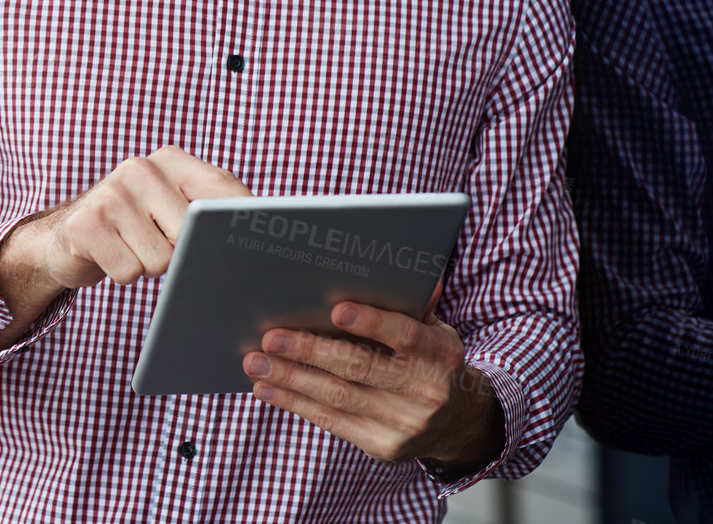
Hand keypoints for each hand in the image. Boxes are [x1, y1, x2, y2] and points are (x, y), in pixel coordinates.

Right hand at [0, 146, 249, 353]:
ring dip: (148, 266)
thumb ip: (212, 210)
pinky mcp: (85, 224)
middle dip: (181, 253)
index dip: (240, 224)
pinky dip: (123, 273)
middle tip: (161, 243)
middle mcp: (141, 168)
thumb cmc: (138, 226)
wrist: (69, 236)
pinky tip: (112, 255)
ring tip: (133, 247)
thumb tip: (257, 235)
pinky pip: (128, 271)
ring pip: (160, 260)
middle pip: (192, 236)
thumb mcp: (174, 206)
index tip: (256, 245)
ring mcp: (110, 193)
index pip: (224, 193)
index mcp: (173, 160)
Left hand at [241, 300, 504, 470]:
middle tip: (270, 337)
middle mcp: (425, 391)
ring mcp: (404, 423)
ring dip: (290, 378)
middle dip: (310, 351)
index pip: (405, 335)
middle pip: (360, 367)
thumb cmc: (431, 359)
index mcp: (440, 354)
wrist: (457, 422)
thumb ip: (413, 303)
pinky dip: (294, 402)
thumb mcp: (435, 330)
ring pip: (337, 396)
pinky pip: (331, 421)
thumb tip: (400, 266)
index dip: (371, 322)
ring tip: (254, 362)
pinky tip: (267, 387)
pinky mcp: (382, 446)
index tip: (334, 310)